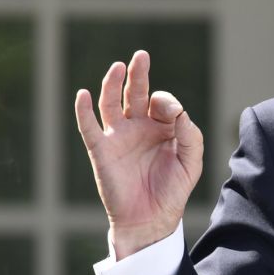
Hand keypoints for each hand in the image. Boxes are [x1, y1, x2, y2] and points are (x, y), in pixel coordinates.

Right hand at [74, 50, 203, 258]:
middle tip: (141, 56)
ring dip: (113, 84)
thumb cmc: (173, 190)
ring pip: (111, 103)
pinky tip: (82, 94)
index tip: (174, 114)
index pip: (162, 102)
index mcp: (163, 128)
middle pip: (136, 93)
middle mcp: (139, 127)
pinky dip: (83, 110)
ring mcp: (119, 137)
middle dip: (139, 74)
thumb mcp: (191, 162)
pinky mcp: (101, 150)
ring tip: (118, 66)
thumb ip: (190, 135)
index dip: (167, 103)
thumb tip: (178, 111)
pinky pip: (89, 126)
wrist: (151, 218)